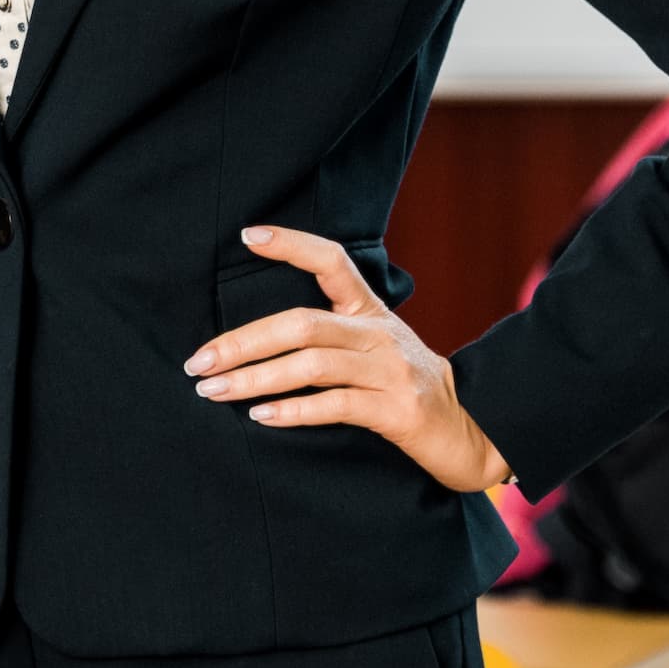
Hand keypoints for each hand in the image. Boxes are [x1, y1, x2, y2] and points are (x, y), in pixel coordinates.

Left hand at [185, 226, 508, 493]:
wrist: (471, 432)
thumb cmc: (406, 389)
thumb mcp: (375, 348)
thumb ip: (331, 335)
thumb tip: (257, 337)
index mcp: (370, 312)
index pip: (332, 261)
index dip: (292, 244)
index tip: (248, 235)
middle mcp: (380, 334)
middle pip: (301, 324)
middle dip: (242, 342)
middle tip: (197, 360)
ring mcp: (390, 372)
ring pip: (312, 365)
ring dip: (255, 378)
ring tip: (213, 390)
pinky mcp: (397, 411)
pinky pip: (336, 406)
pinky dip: (294, 411)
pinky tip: (261, 417)